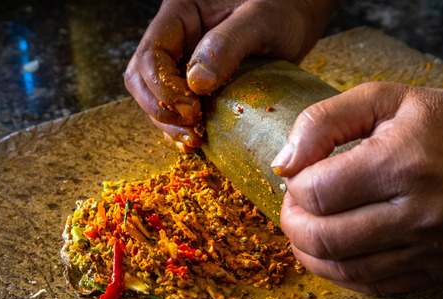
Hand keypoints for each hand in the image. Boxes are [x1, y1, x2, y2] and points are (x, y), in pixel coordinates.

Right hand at [123, 0, 335, 151]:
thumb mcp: (262, 19)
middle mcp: (176, 38)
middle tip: (191, 127)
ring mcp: (185, 61)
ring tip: (195, 138)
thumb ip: (228, 44)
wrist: (300, 14)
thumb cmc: (285, 6)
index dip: (162, 87)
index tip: (191, 108)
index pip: (150, 54)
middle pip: (142, 78)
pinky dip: (181, 127)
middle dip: (160, 108)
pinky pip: (177, 107)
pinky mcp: (199, 83)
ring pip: (155, 97)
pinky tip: (197, 140)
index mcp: (181, 14)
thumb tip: (196, 84)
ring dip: (169, 123)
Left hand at [272, 82, 442, 294]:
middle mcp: (421, 213)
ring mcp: (435, 248)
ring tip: (310, 229)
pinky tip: (336, 250)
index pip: (317, 194)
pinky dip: (341, 272)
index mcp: (403, 163)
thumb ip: (323, 122)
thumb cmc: (441, 121)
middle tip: (295, 208)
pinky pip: (373, 285)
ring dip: (311, 253)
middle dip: (294, 224)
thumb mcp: (383, 98)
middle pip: (325, 239)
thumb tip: (282, 164)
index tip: (299, 177)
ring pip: (344, 270)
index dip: (294, 188)